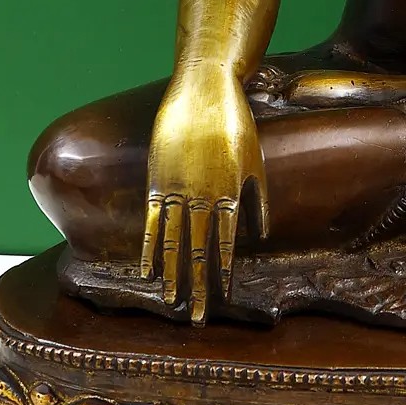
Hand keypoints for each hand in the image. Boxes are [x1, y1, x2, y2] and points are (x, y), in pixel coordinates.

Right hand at [141, 68, 267, 320]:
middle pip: (199, 251)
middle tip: (197, 318)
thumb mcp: (254, 161)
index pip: (227, 245)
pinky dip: (150, 248)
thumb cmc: (235, 122)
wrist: (206, 86)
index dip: (224, 274)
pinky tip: (147, 271)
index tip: (224, 299)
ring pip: (174, 242)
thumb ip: (256, 199)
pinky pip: (152, 221)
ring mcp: (178, 189)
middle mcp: (204, 197)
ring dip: (173, 276)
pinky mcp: (157, 178)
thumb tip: (257, 236)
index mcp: (231, 194)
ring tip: (172, 304)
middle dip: (199, 287)